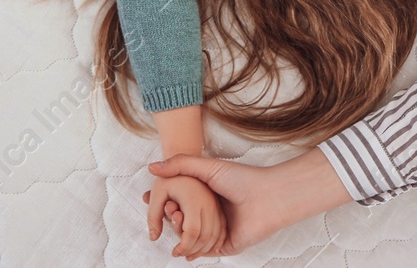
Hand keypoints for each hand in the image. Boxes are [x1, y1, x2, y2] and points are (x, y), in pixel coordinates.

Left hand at [143, 173, 224, 258]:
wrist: (193, 159)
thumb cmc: (175, 176)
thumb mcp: (158, 189)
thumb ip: (153, 214)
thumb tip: (152, 237)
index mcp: (194, 199)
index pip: (191, 232)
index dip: (183, 246)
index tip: (175, 252)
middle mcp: (210, 203)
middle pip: (205, 236)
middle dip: (192, 250)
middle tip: (181, 254)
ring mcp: (218, 204)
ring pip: (217, 234)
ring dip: (204, 248)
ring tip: (190, 252)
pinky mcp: (222, 205)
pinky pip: (223, 227)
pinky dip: (216, 240)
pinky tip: (207, 246)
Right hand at [147, 148, 348, 257]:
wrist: (267, 197)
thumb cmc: (242, 179)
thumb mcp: (208, 167)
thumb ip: (181, 164)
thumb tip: (152, 166)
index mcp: (209, 197)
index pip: (181, 202)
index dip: (164, 201)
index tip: (148, 196)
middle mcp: (212, 215)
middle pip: (182, 221)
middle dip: (168, 217)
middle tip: (162, 209)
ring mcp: (218, 231)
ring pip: (189, 238)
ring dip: (178, 231)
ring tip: (175, 218)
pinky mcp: (224, 246)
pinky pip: (202, 252)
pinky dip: (191, 249)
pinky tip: (181, 241)